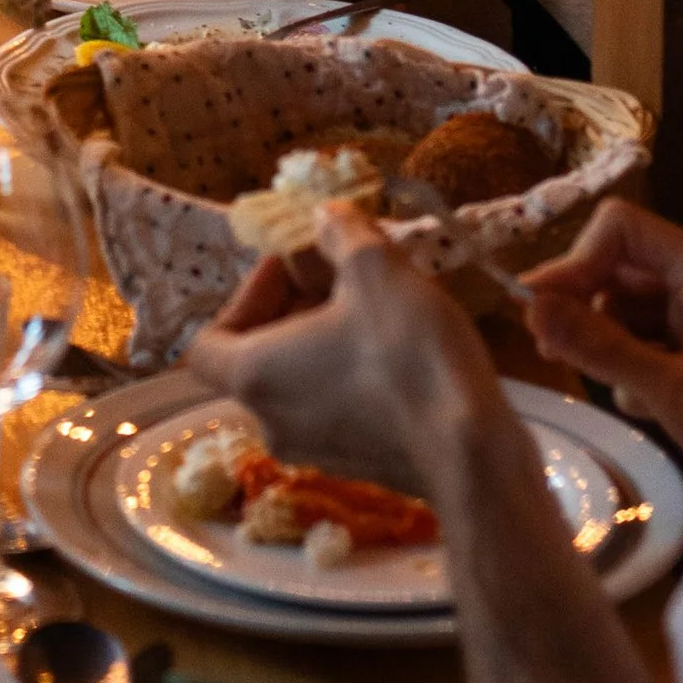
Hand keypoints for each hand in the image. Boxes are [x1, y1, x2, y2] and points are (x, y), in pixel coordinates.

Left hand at [185, 199, 498, 493]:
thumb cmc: (409, 356)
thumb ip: (340, 233)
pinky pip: (335, 408)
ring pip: (301, 381)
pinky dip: (351, 372)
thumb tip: (324, 216)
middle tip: (340, 271)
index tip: (290, 267)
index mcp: (254, 375)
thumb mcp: (376, 269)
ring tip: (376, 301)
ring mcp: (316, 451)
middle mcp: (272, 421)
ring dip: (326, 336)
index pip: (207, 342)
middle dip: (295, 305)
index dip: (245, 294)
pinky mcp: (359, 466)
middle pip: (259, 355)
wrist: (475, 459)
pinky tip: (400, 346)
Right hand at [519, 197, 682, 482]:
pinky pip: (648, 339)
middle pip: (620, 269)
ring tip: (629, 394)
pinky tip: (650, 406)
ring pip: (628, 309)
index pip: (621, 229)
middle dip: (586, 309)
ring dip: (611, 346)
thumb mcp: (672, 391)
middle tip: (553, 352)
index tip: (542, 310)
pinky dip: (636, 368)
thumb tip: (530, 306)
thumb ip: (600, 347)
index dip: (577, 261)